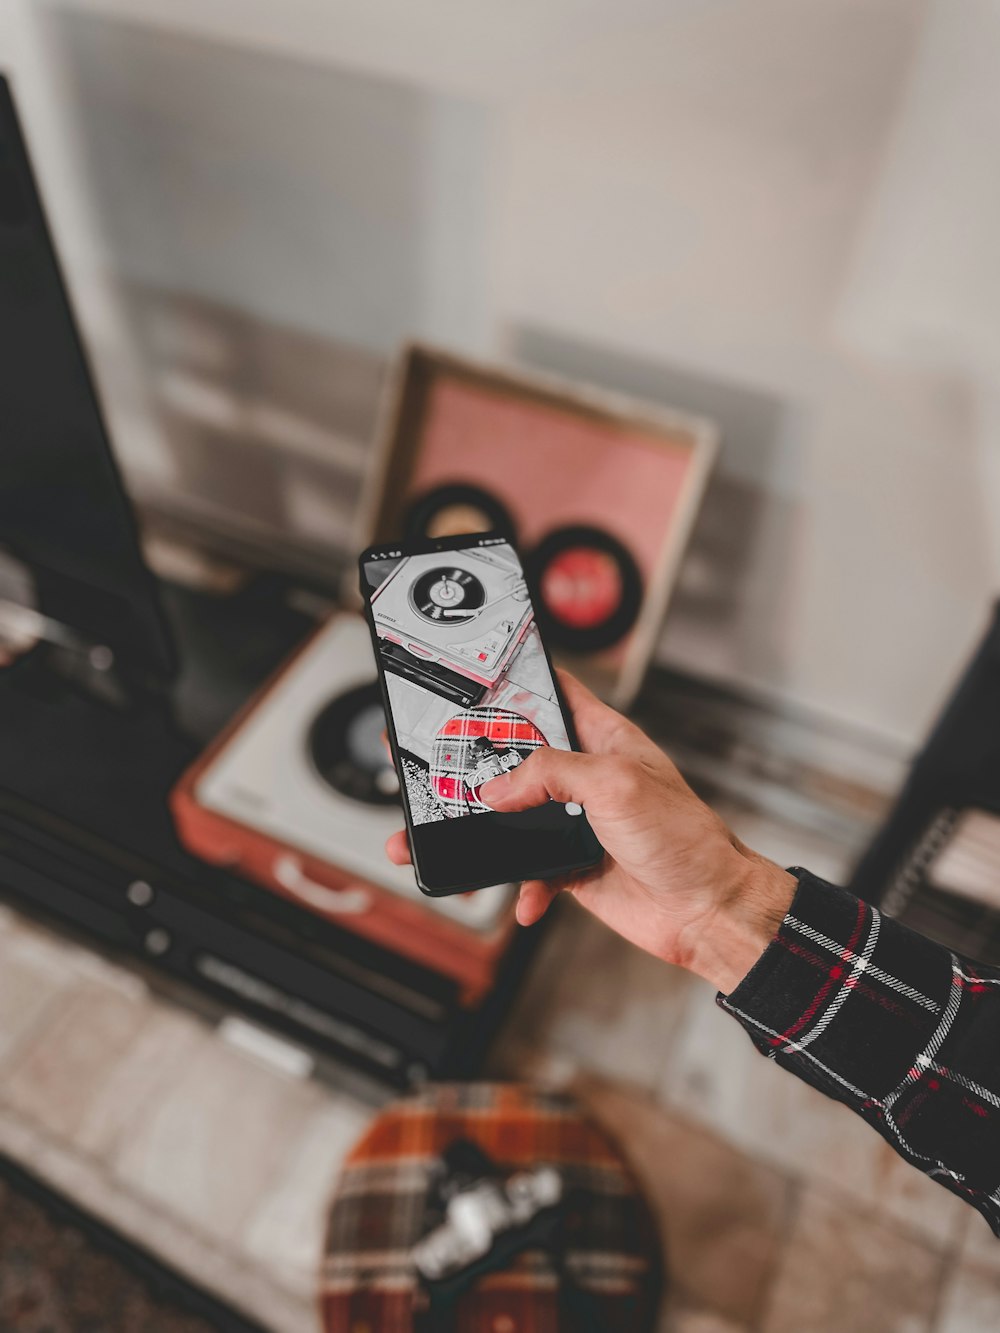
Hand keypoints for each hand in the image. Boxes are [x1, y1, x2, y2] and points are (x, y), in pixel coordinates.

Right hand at [384, 672, 795, 992]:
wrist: (707, 912)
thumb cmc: (686, 839)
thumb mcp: (616, 784)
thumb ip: (552, 773)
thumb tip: (499, 789)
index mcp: (602, 739)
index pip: (551, 694)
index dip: (512, 685)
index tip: (467, 682)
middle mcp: (585, 776)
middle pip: (514, 759)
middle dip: (470, 766)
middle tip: (426, 764)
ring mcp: (575, 823)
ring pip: (510, 820)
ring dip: (473, 834)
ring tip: (429, 842)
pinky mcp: (571, 866)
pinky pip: (527, 871)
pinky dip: (519, 886)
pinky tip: (525, 898)